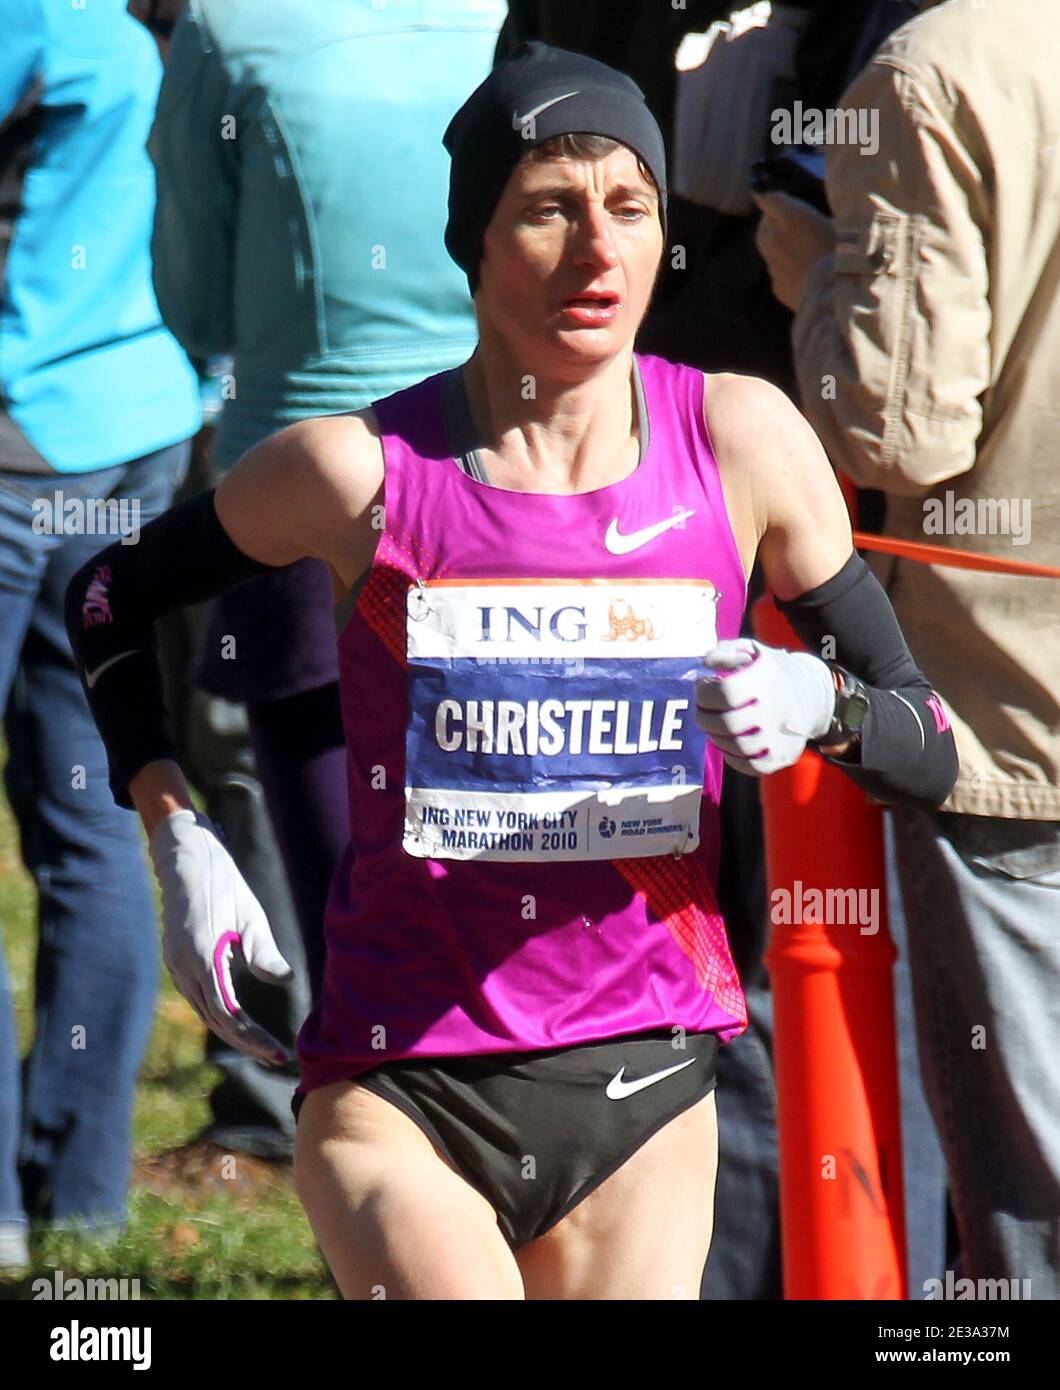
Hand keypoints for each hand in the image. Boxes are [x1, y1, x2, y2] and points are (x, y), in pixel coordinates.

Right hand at [148, 810, 293, 1063]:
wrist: (185, 858)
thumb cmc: (223, 882)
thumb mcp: (249, 915)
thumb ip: (263, 951)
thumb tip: (285, 980)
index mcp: (201, 957)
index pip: (229, 1013)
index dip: (253, 1037)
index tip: (279, 1052)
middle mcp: (184, 968)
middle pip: (216, 1020)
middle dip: (247, 1043)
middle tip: (278, 1058)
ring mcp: (177, 966)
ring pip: (206, 1012)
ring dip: (234, 1033)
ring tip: (265, 1048)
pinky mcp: (178, 962)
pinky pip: (201, 998)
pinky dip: (222, 1014)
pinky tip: (243, 1022)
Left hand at [695, 639, 835, 775]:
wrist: (812, 692)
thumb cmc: (770, 670)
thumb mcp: (750, 649)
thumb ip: (724, 651)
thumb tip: (706, 664)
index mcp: (767, 679)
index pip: (725, 693)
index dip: (704, 692)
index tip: (703, 686)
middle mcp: (776, 708)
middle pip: (727, 723)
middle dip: (704, 717)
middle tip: (703, 709)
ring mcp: (782, 735)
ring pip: (737, 747)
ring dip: (716, 737)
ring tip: (716, 724)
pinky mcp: (784, 755)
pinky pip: (750, 766)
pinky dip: (733, 757)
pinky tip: (730, 740)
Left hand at [752, 190, 834, 310]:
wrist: (839, 300)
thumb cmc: (848, 255)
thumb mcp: (841, 225)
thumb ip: (819, 216)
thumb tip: (814, 212)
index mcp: (791, 216)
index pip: (766, 197)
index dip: (768, 195)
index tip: (770, 194)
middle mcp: (774, 239)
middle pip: (764, 224)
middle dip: (775, 222)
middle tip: (796, 226)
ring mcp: (772, 265)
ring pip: (769, 249)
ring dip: (780, 247)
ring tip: (804, 251)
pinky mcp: (776, 286)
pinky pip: (778, 272)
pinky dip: (787, 270)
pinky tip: (806, 273)